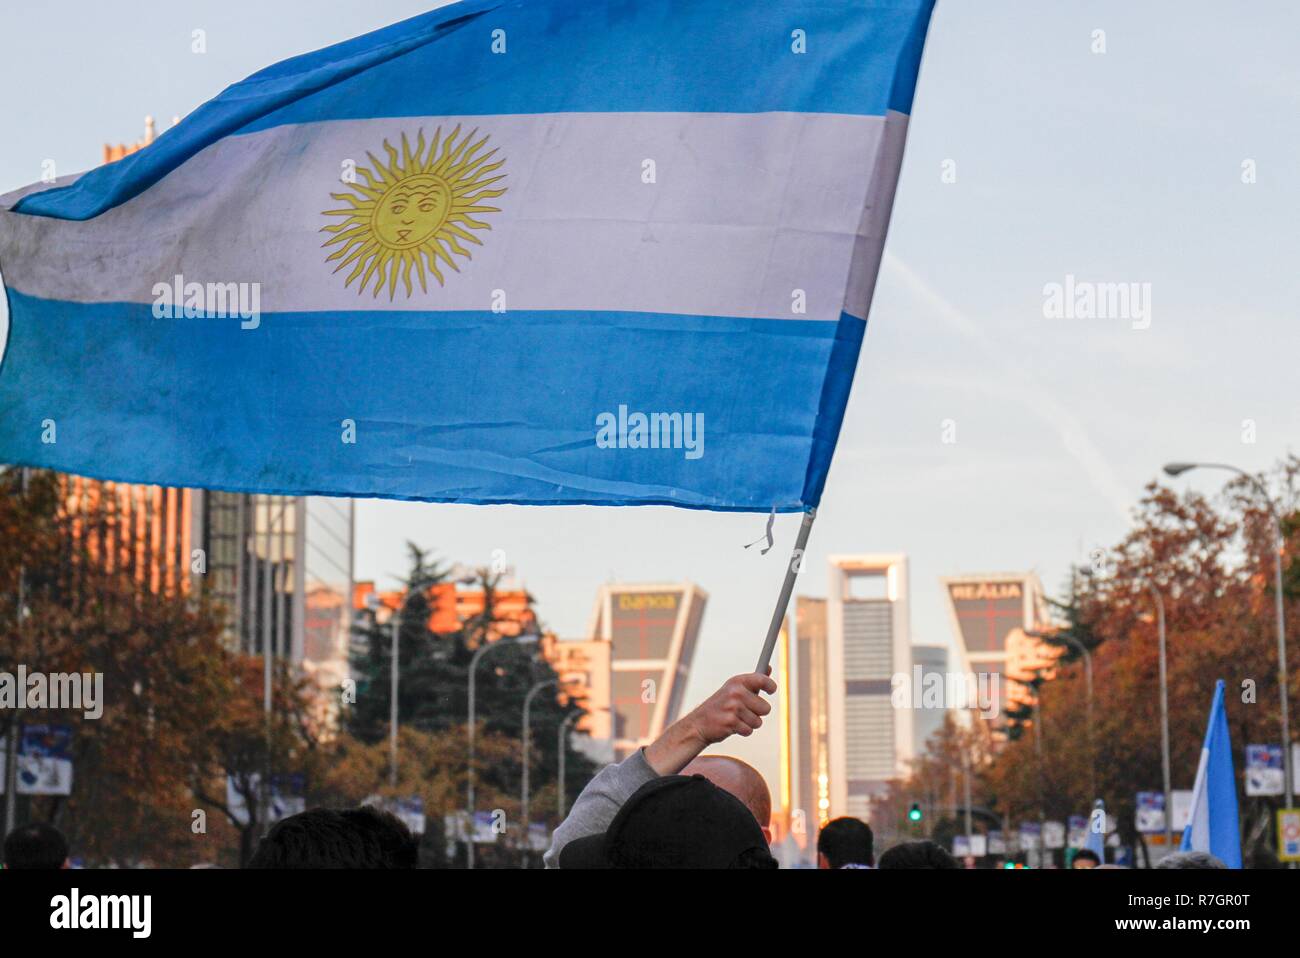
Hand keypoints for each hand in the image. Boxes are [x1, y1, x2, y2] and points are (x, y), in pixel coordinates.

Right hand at [644, 671, 776, 774]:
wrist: (698, 724)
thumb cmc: (721, 706)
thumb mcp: (734, 689)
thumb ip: (753, 681)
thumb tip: (768, 667)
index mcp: (737, 681)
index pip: (762, 679)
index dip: (771, 686)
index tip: (771, 690)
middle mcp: (735, 692)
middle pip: (766, 708)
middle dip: (757, 713)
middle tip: (744, 711)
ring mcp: (733, 707)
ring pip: (758, 721)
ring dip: (749, 724)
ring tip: (736, 719)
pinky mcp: (731, 722)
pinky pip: (749, 730)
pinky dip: (742, 731)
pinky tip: (731, 726)